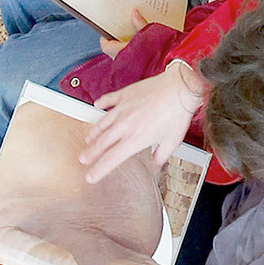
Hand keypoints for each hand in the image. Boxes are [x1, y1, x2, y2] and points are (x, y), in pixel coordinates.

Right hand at [77, 62, 202, 180]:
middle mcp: (125, 125)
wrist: (180, 87)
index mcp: (135, 140)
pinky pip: (108, 100)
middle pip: (102, 143)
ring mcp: (123, 109)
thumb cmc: (178, 113)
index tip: (90, 176)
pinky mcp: (125, 95)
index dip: (99, 170)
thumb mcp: (171, 142)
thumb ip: (160, 158)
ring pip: (102, 123)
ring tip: (88, 139)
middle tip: (83, 159)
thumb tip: (155, 170)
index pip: (111, 159)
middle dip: (90, 153)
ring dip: (94, 133)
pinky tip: (97, 105)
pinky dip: (101, 103)